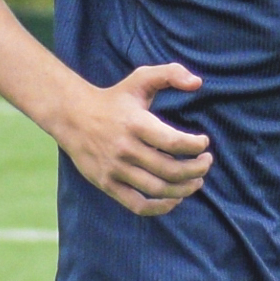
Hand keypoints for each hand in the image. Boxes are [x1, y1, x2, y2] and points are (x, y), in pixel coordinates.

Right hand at [51, 63, 210, 216]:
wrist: (73, 116)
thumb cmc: (114, 98)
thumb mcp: (140, 78)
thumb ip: (171, 73)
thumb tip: (198, 83)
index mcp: (136, 123)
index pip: (174, 142)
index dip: (196, 146)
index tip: (203, 142)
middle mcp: (125, 148)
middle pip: (170, 170)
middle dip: (197, 169)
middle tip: (206, 163)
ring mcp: (115, 169)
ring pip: (158, 189)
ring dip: (184, 189)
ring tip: (196, 181)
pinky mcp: (107, 184)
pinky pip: (138, 205)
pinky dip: (160, 207)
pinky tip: (174, 199)